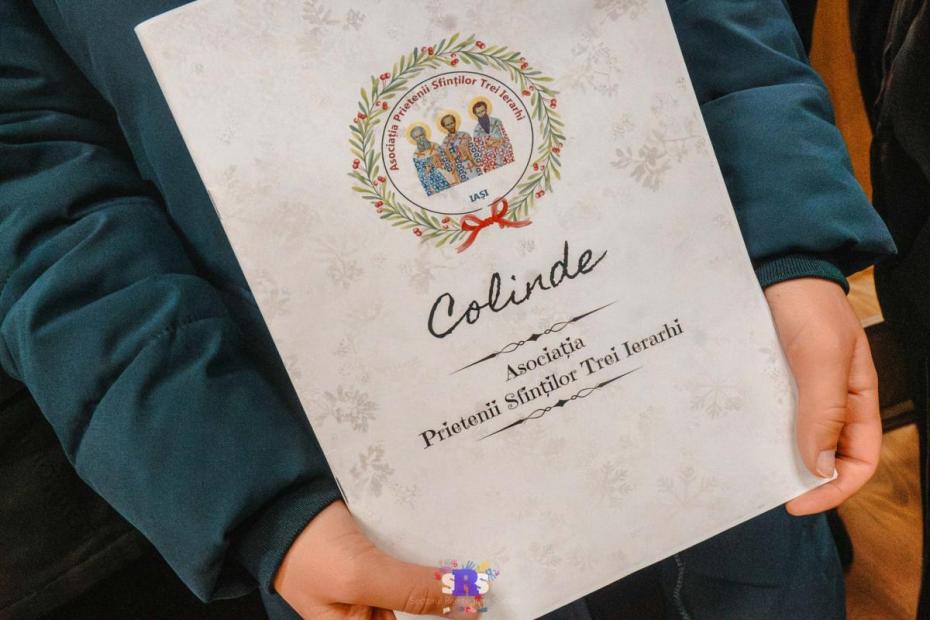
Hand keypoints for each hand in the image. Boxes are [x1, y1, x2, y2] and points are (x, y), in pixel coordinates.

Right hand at [274, 500, 478, 618]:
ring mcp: (371, 585)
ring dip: (444, 577)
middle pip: (417, 612)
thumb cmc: (308, 549)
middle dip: (447, 599)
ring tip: (474, 567)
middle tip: (480, 583)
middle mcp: (365, 614)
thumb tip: (464, 600)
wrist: (281, 501)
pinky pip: (411, 563)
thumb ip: (409, 593)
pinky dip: (430, 556)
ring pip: (419, 587)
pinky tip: (453, 548)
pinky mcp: (376, 557)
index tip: (477, 607)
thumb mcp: (359, 577)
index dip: (444, 619)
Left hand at [764, 278, 881, 515]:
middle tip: (766, 490)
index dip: (835, 488)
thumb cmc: (809, 305)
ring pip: (789, 437)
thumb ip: (824, 410)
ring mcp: (795, 389)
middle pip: (822, 455)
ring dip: (772, 455)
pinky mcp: (767, 378)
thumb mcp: (823, 357)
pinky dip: (753, 429)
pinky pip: (763, 413)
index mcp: (857, 399)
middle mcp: (828, 399)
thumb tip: (820, 468)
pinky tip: (735, 436)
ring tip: (747, 468)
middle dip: (800, 477)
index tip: (798, 503)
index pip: (859, 460)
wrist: (775, 265)